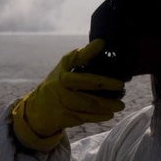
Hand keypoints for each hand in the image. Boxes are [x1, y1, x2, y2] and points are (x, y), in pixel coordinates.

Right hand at [11, 39, 125, 150]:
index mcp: (63, 69)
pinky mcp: (63, 116)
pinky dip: (98, 116)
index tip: (102, 43)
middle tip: (121, 85)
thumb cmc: (60, 84)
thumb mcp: (65, 70)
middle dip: (105, 83)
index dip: (88, 51)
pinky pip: (84, 117)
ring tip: (120, 105)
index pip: (75, 57)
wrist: (39, 109)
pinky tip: (109, 114)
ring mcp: (61, 100)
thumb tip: (103, 44)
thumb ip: (82, 58)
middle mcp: (60, 83)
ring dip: (106, 104)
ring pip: (86, 103)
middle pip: (84, 82)